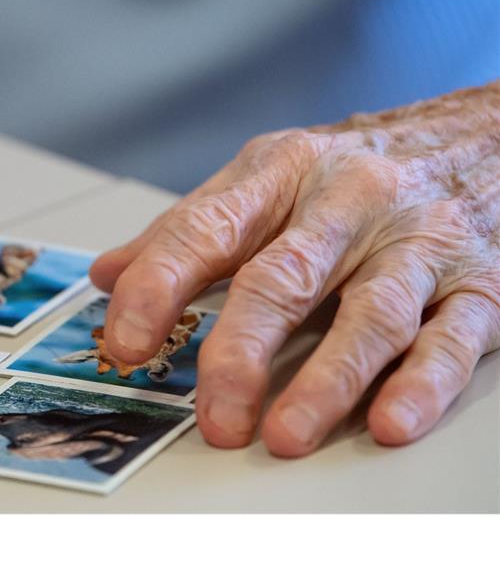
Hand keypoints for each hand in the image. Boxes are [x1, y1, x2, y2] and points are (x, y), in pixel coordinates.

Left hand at [90, 82, 499, 455]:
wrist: (483, 134)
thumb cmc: (355, 169)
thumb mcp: (265, 177)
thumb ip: (187, 230)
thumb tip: (107, 275)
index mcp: (281, 172)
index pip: (206, 229)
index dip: (158, 285)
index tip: (123, 340)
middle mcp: (349, 201)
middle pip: (284, 278)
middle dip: (241, 350)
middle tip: (213, 412)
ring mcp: (417, 242)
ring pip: (369, 315)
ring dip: (327, 381)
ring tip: (285, 434)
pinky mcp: (480, 283)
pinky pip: (451, 337)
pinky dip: (420, 384)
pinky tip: (388, 422)